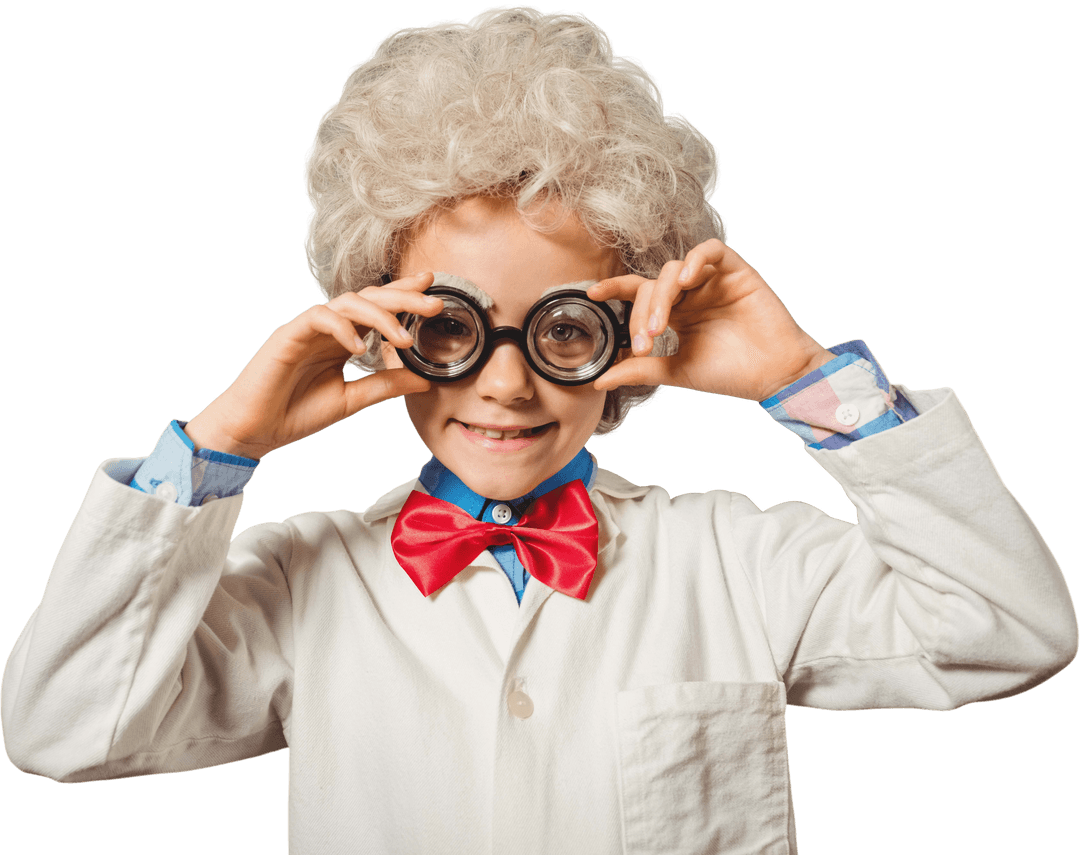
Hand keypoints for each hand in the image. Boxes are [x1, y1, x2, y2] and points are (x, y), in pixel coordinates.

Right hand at [184, 272, 443, 458]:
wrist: (255, 430)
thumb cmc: (296, 414)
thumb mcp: (352, 400)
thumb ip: (385, 386)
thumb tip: (424, 380)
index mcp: (343, 339)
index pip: (378, 308)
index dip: (404, 294)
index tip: (432, 286)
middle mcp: (328, 328)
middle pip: (370, 298)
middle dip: (404, 298)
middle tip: (434, 304)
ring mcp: (308, 328)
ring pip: (348, 303)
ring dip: (380, 316)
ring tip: (403, 337)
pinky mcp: (288, 335)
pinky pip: (318, 318)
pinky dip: (341, 328)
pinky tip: (359, 346)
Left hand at [588, 240, 833, 402]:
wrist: (771, 376)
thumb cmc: (728, 374)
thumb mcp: (675, 371)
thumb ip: (639, 369)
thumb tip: (598, 380)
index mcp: (675, 314)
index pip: (638, 292)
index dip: (615, 289)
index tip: (593, 294)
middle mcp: (691, 294)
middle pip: (652, 285)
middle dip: (644, 313)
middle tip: (648, 341)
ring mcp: (712, 281)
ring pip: (675, 269)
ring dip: (663, 294)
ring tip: (663, 323)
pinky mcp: (736, 272)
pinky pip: (711, 251)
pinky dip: (696, 260)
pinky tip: (687, 279)